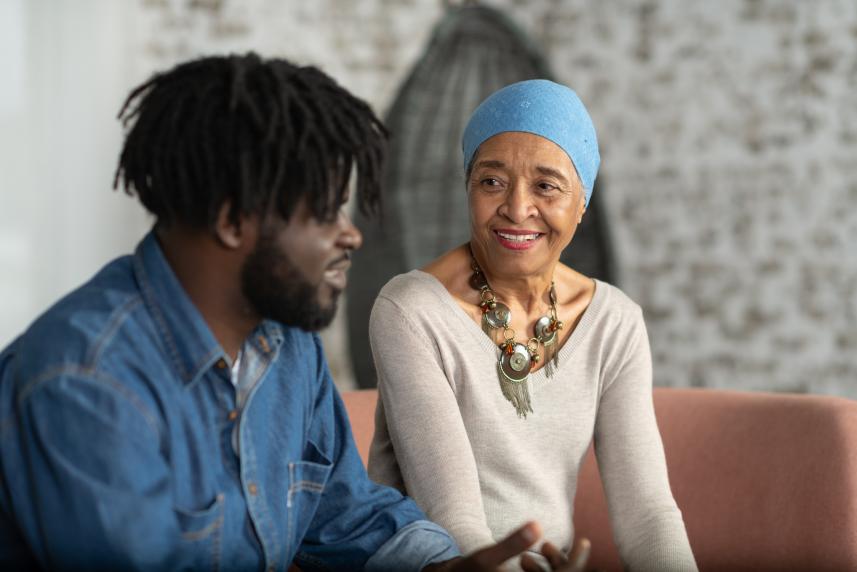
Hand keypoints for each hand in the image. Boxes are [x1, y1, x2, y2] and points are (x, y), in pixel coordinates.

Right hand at [424, 522, 590, 571]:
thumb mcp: (487, 557)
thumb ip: (511, 543)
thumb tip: (537, 525)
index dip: (576, 562)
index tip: (584, 542)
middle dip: (566, 562)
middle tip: (570, 543)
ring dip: (554, 566)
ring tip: (546, 548)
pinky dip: (545, 570)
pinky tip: (532, 559)